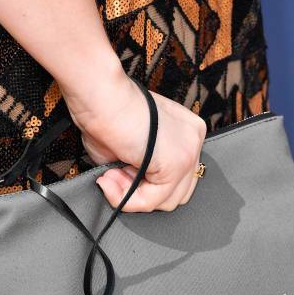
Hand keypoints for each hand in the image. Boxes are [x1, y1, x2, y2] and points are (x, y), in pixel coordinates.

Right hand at [61, 70, 206, 212]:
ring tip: (110, 177)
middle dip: (142, 192)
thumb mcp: (128, 149)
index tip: (116, 173)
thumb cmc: (106, 111)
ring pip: (166, 201)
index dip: (144, 183)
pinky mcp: (175, 165)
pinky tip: (109, 180)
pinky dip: (126, 198)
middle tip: (113, 176)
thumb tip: (129, 192)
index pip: (177, 178)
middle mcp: (193, 140)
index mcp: (186, 131)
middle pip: (177, 193)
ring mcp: (188, 153)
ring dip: (132, 196)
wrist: (100, 94)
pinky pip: (152, 200)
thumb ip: (137, 172)